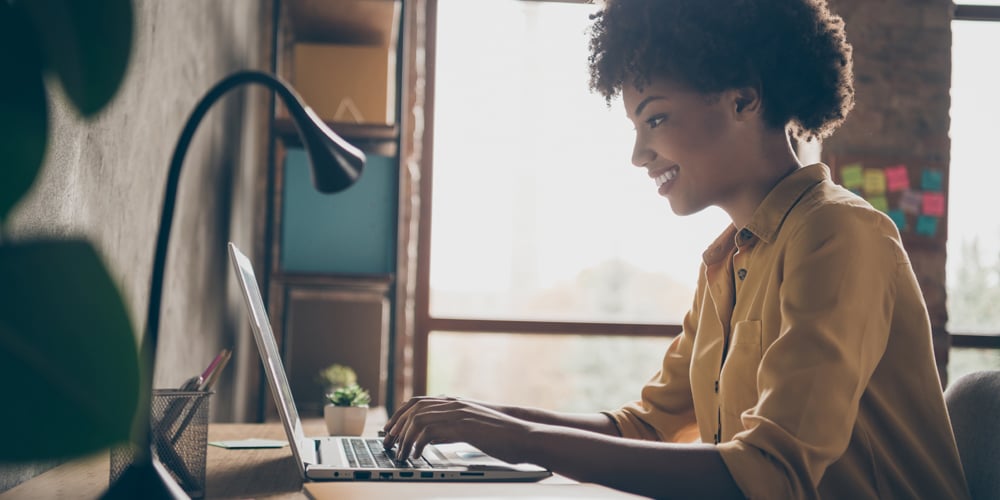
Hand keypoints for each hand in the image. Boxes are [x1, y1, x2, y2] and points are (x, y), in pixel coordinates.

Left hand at [382, 396, 532, 462]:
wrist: (522, 435)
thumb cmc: (499, 435)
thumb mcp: (469, 428)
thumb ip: (449, 428)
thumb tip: (429, 436)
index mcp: (453, 402)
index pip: (416, 401)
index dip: (399, 414)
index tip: (388, 429)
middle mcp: (453, 404)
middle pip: (413, 408)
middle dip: (397, 426)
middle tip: (388, 443)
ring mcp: (458, 413)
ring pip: (419, 419)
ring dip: (405, 437)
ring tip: (401, 453)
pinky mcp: (463, 426)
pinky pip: (432, 431)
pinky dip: (419, 443)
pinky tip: (417, 455)